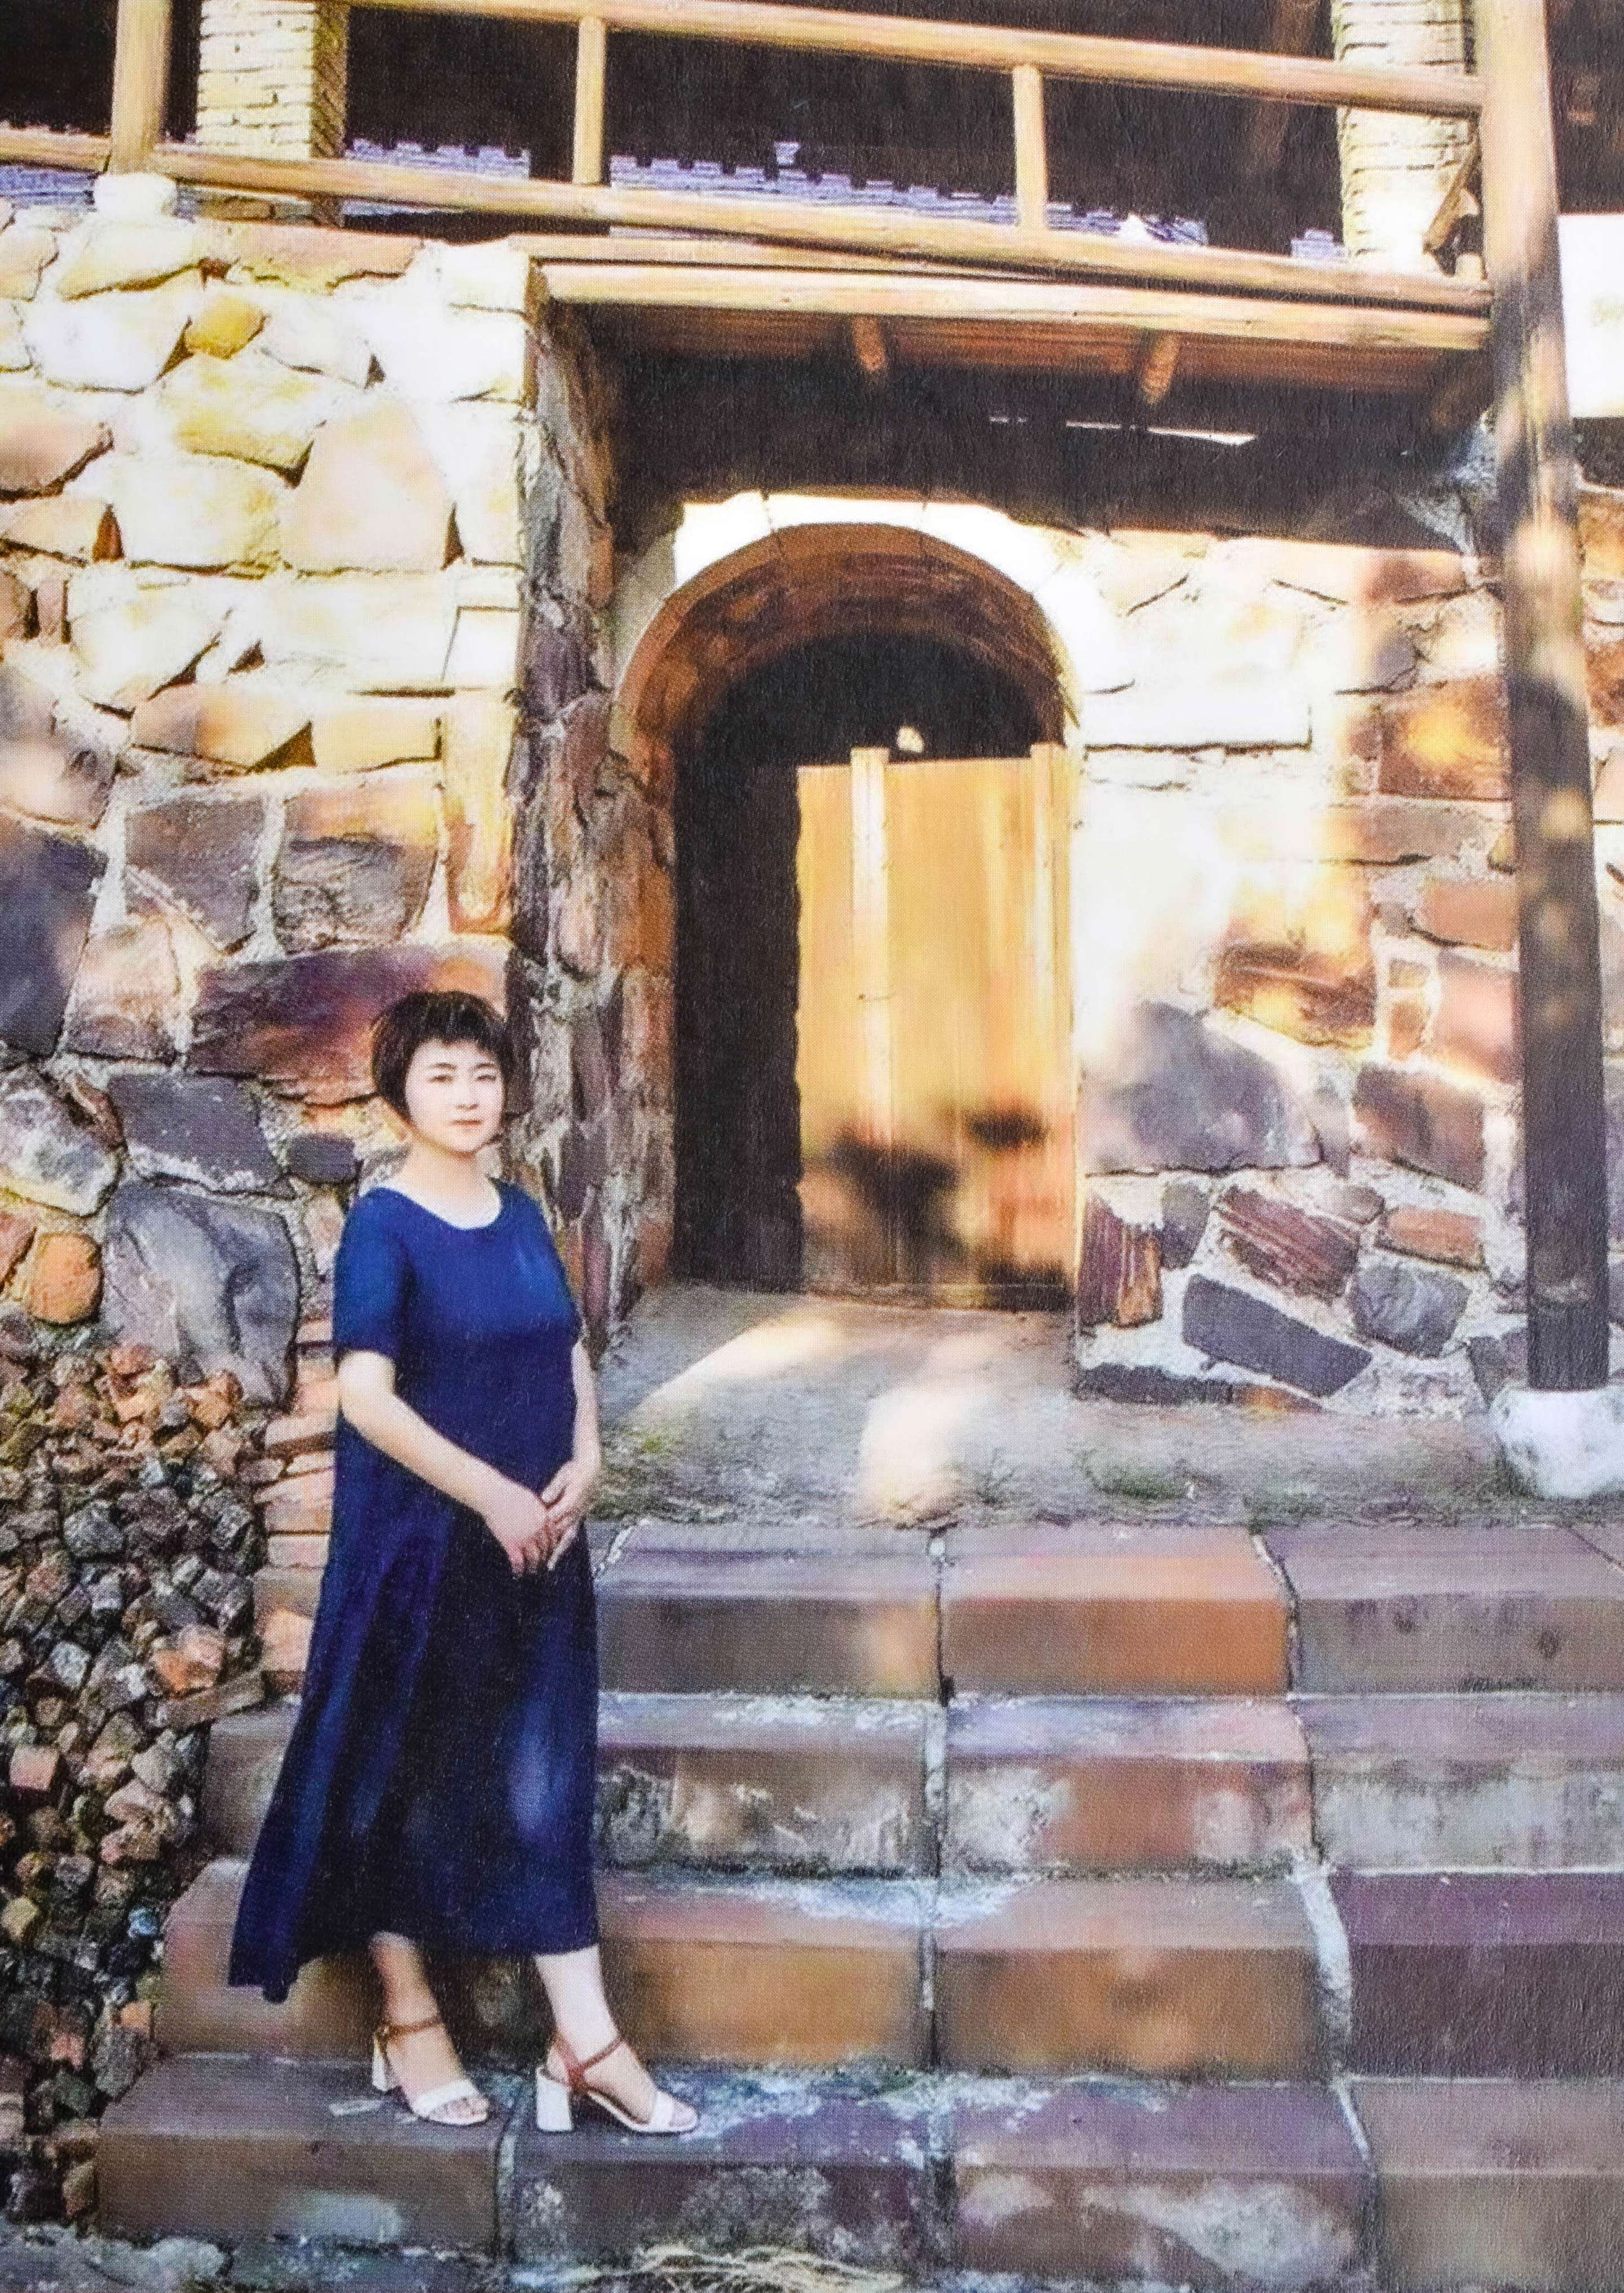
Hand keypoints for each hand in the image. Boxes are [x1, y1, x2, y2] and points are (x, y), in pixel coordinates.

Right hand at [480, 1476, 557, 1576]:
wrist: (493, 1496)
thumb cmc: (508, 1494)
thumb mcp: (530, 1500)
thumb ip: (538, 1511)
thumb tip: (541, 1516)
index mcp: (544, 1518)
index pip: (553, 1536)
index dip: (551, 1545)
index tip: (548, 1551)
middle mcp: (538, 1530)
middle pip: (546, 1548)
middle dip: (544, 1557)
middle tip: (541, 1563)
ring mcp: (525, 1538)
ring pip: (535, 1558)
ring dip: (534, 1566)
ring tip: (532, 1571)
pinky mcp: (511, 1544)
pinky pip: (518, 1561)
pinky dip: (519, 1569)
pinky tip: (517, 1573)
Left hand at [537, 1454, 598, 1568]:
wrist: (591, 1470)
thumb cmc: (574, 1471)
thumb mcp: (564, 1475)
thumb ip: (555, 1488)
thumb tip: (544, 1499)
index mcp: (572, 1502)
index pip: (554, 1518)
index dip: (542, 1527)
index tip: (529, 1535)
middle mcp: (576, 1512)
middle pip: (561, 1533)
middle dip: (550, 1547)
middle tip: (537, 1560)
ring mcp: (579, 1516)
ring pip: (568, 1537)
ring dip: (559, 1551)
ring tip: (550, 1565)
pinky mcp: (579, 1518)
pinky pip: (572, 1535)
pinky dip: (564, 1546)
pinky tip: (557, 1554)